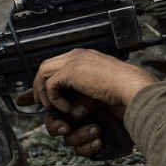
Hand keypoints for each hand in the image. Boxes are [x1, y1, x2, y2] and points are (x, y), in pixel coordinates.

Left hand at [15, 49, 158, 156]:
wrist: (133, 88)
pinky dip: (55, 99)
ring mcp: (74, 60)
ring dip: (43, 92)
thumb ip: (83, 99)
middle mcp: (78, 55)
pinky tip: (68, 109)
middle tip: (37, 103)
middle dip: (37, 86)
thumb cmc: (124, 93)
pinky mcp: (72, 71)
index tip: (32, 96)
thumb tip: (72, 110)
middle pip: (46, 66)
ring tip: (52, 108)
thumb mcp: (99, 94)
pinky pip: (51, 85)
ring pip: (43, 73)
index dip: (43, 80)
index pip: (57, 65)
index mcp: (86, 58)